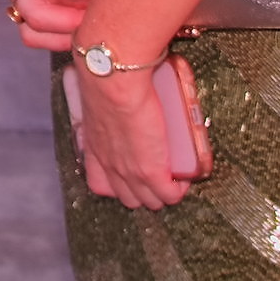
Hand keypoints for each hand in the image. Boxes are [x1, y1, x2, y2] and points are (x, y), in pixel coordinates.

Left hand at [70, 64, 190, 209]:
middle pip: (128, 197)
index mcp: (95, 148)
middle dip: (143, 192)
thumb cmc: (104, 80)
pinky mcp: (151, 172)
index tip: (130, 173)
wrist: (113, 79)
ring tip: (174, 176)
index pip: (100, 182)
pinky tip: (184, 178)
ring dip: (162, 193)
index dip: (117, 183)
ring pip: (149, 201)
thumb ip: (107, 104)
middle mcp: (109, 165)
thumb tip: (113, 90)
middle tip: (157, 175)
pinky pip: (169, 195)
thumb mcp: (100, 102)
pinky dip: (178, 190)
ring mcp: (130, 172)